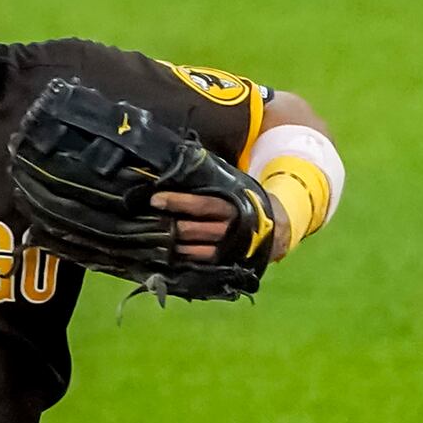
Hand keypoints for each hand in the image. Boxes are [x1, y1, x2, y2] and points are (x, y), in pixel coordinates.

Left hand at [151, 188, 291, 264]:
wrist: (272, 228)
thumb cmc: (243, 201)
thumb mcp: (234, 185)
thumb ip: (212, 178)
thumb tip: (185, 159)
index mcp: (231, 206)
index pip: (200, 204)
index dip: (177, 202)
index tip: (155, 199)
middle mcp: (228, 229)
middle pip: (190, 229)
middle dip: (167, 223)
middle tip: (150, 217)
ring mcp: (223, 249)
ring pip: (189, 247)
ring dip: (169, 241)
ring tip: (152, 232)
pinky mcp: (219, 263)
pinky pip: (194, 261)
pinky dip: (178, 255)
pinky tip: (165, 248)